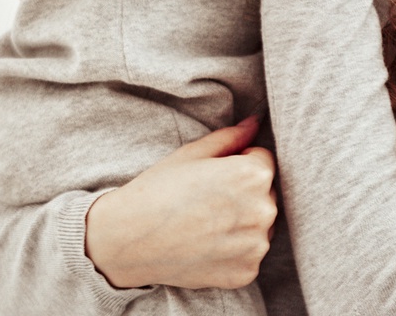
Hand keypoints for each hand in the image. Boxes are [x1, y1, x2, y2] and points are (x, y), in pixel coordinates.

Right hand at [84, 115, 276, 289]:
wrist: (130, 238)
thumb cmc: (161, 188)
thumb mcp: (195, 152)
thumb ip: (232, 136)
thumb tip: (255, 122)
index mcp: (254, 175)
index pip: (264, 161)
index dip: (239, 163)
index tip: (215, 175)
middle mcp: (263, 210)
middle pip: (265, 193)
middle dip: (245, 192)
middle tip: (208, 199)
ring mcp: (256, 245)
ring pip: (259, 225)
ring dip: (243, 222)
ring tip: (206, 221)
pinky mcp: (246, 272)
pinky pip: (249, 253)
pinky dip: (234, 250)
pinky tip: (206, 244)